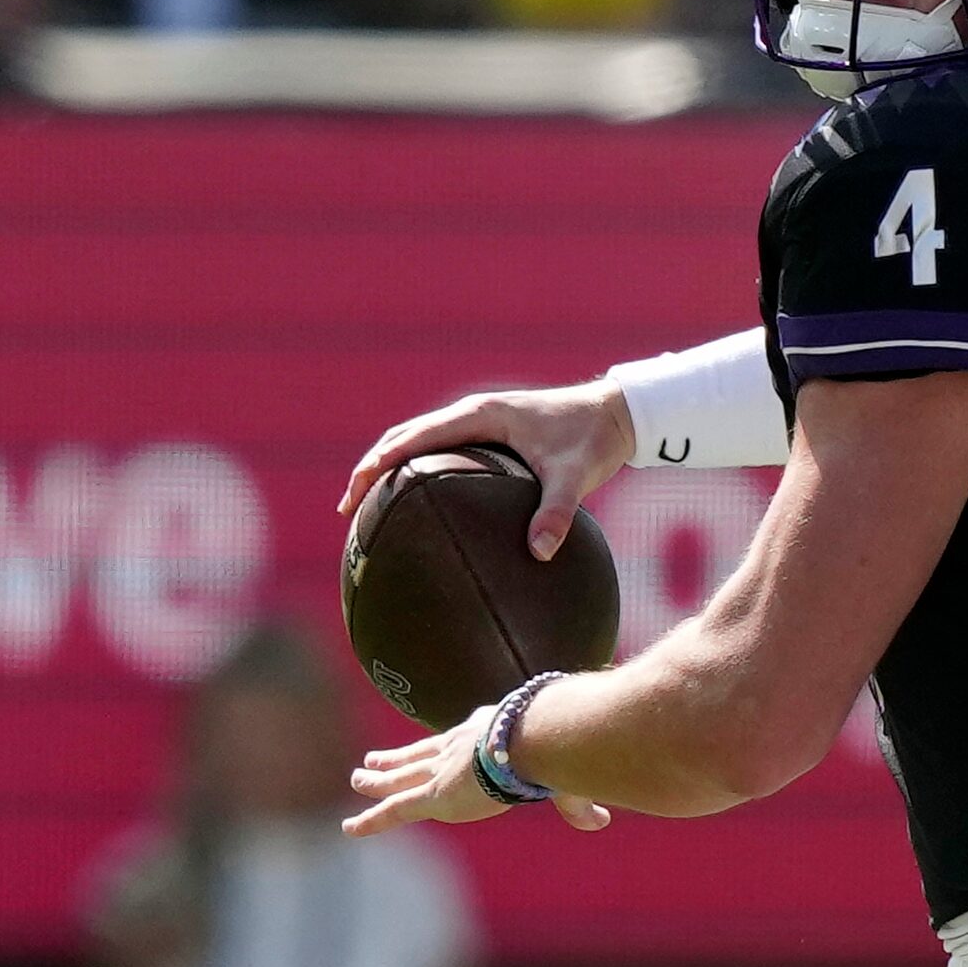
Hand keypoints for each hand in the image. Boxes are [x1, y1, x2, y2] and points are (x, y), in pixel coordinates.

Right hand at [340, 381, 636, 560]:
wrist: (618, 413)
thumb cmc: (594, 439)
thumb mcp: (576, 477)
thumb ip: (557, 513)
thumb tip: (540, 554)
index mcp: (481, 413)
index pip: (413, 437)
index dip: (379, 464)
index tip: (355, 494)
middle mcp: (474, 412)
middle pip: (405, 438)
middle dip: (373, 469)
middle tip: (349, 510)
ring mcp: (480, 420)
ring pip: (420, 441)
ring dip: (392, 468)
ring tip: (368, 507)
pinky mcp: (490, 433)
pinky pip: (443, 449)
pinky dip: (420, 470)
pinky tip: (417, 502)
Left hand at [344, 704, 611, 837]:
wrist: (532, 736)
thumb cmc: (553, 747)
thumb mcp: (562, 777)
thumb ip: (574, 803)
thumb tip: (601, 822)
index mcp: (487, 734)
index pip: (459, 739)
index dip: (447, 742)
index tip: (439, 739)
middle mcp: (458, 747)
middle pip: (421, 754)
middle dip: (397, 757)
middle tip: (371, 759)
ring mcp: (442, 771)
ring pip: (401, 777)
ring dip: (378, 779)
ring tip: (357, 778)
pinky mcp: (433, 796)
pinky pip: (395, 811)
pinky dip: (373, 820)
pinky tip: (350, 827)